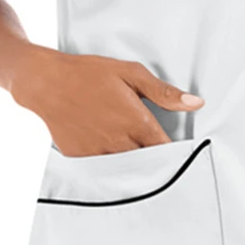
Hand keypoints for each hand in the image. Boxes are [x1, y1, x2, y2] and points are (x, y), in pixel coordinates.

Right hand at [10, 46, 204, 156]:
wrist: (47, 83)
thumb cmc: (91, 74)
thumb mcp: (132, 74)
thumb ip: (164, 93)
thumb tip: (197, 103)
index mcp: (137, 123)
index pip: (167, 151)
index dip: (176, 153)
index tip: (183, 152)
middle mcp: (119, 143)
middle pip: (149, 164)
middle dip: (157, 162)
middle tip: (163, 156)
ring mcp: (98, 154)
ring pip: (126, 171)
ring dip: (135, 166)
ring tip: (140, 157)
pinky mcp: (81, 159)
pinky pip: (103, 170)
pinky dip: (111, 167)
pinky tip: (114, 156)